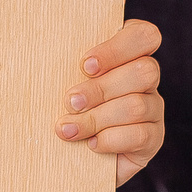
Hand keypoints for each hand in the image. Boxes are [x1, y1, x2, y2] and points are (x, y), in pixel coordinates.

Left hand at [57, 19, 163, 184]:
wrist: (72, 155)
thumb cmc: (64, 106)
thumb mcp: (63, 81)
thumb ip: (65, 67)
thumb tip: (39, 55)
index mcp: (128, 54)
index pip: (144, 36)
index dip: (118, 48)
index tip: (85, 65)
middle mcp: (146, 79)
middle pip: (145, 71)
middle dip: (101, 89)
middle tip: (70, 102)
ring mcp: (153, 109)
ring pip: (137, 106)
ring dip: (96, 118)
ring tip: (68, 129)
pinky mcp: (153, 139)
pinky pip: (140, 136)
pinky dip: (110, 140)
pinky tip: (91, 144)